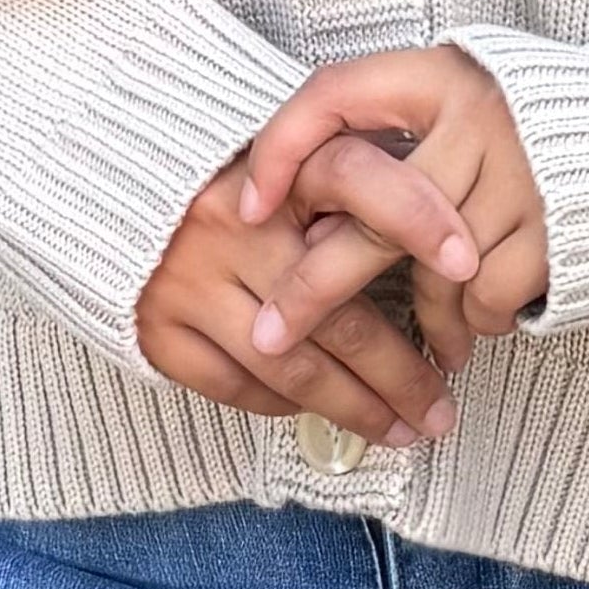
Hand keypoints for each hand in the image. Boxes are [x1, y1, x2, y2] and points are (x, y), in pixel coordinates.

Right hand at [137, 135, 475, 448]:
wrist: (119, 185)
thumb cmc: (236, 176)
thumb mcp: (295, 158)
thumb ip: (350, 190)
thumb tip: (441, 249)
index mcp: (276, 167)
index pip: (358, 176)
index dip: (419, 215)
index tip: (469, 261)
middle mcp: (231, 222)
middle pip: (337, 309)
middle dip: (402, 371)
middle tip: (443, 406)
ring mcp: (190, 280)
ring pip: (294, 366)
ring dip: (357, 408)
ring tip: (403, 429)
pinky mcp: (160, 329)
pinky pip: (241, 388)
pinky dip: (288, 406)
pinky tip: (324, 411)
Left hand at [237, 44, 548, 379]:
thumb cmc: (526, 133)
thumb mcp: (459, 107)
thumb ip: (394, 143)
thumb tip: (295, 215)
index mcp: (440, 74)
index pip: (336, 92)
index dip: (281, 146)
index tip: (244, 205)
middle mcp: (478, 114)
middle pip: (375, 210)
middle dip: (316, 285)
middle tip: (271, 336)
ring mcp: (522, 170)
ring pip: (432, 269)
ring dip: (423, 319)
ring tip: (427, 344)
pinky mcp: (557, 225)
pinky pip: (485, 295)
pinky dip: (475, 321)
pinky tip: (478, 324)